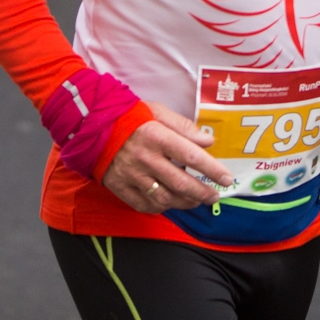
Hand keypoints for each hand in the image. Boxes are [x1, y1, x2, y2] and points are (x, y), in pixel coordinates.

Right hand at [101, 102, 233, 213]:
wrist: (93, 127)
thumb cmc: (130, 116)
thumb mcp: (158, 112)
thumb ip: (184, 127)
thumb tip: (208, 141)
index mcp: (157, 137)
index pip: (191, 156)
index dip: (212, 170)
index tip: (226, 178)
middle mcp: (146, 159)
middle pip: (181, 183)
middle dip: (203, 193)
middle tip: (215, 196)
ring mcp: (133, 176)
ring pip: (165, 197)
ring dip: (185, 202)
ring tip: (196, 201)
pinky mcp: (121, 187)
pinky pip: (146, 205)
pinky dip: (162, 207)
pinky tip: (171, 202)